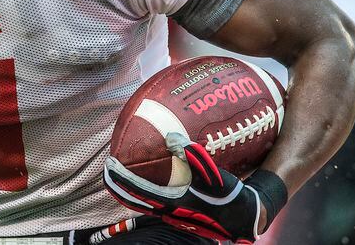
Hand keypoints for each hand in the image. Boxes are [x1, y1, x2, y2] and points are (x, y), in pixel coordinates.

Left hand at [104, 133, 266, 242]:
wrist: (245, 216)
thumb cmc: (229, 197)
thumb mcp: (213, 176)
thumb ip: (192, 157)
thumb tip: (171, 138)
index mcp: (173, 203)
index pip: (139, 192)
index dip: (122, 180)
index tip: (109, 167)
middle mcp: (168, 211)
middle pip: (136, 198)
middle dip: (121, 184)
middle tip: (109, 169)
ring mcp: (173, 212)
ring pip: (146, 199)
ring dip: (133, 187)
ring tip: (124, 172)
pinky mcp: (180, 209)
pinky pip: (157, 197)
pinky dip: (148, 187)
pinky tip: (153, 175)